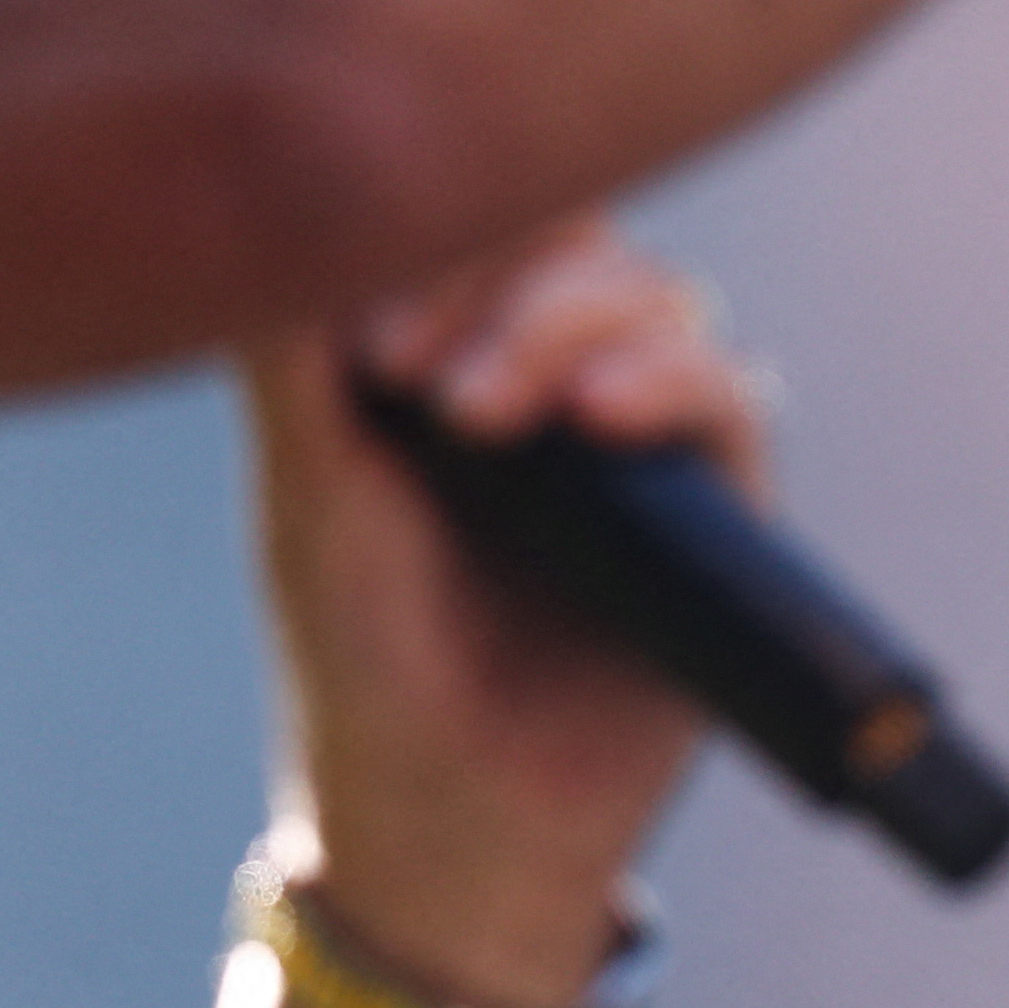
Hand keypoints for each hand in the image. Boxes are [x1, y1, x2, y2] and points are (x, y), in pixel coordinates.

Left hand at [237, 221, 756, 1007]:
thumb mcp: (308, 485)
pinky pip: (727, 393)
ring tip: (487, 416)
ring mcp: (639, 432)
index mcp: (449, 344)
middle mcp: (552, 372)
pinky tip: (599, 414)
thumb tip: (281, 186)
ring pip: (650, 297)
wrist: (448, 822)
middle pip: (571, 233)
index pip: (477, 211)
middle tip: (416, 379)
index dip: (435, 228)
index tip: (371, 332)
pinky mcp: (716, 500)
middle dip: (497, 281)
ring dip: (568, 325)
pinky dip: (668, 378)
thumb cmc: (363, 657)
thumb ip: (296, 342)